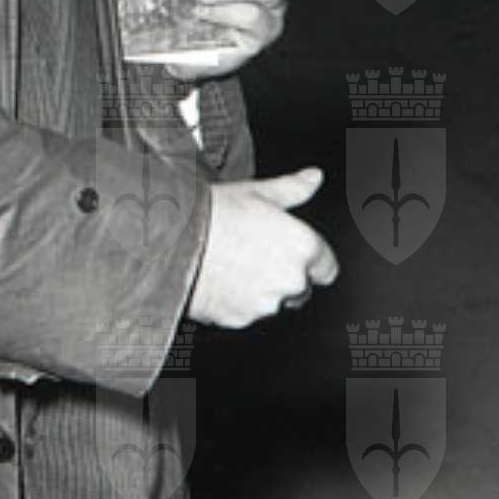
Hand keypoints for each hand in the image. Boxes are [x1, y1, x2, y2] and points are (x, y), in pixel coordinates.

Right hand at [187, 166, 338, 328]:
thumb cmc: (214, 214)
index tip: (302, 255)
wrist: (171, 243)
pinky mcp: (240, 320)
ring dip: (261, 289)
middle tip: (257, 253)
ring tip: (234, 264)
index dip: (314, 260)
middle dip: (285, 274)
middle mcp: (290, 280)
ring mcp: (265, 303)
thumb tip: (314, 178)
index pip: (327, 266)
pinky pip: (247, 312)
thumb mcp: (257, 192)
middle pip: (301, 286)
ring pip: (273, 300)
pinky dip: (238, 301)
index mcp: (302, 246)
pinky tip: (221, 280)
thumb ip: (293, 189)